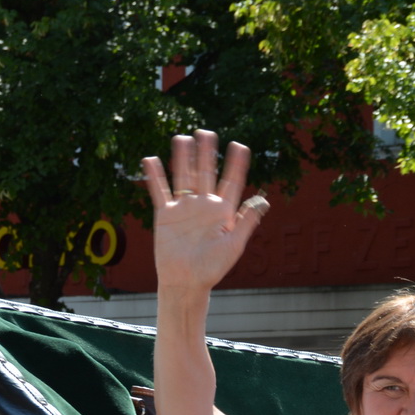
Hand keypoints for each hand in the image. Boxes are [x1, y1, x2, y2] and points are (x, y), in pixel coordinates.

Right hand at [142, 130, 268, 291]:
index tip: (240, 146)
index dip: (236, 164)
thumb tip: (263, 200)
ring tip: (183, 138)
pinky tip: (151, 160)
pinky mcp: (166, 214)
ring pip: (183, 176)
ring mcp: (184, 208)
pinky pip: (160, 191)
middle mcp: (203, 205)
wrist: (187, 282)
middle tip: (207, 132)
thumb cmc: (213, 268)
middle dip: (207, 153)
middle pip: (205, 173)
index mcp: (222, 211)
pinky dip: (155, 177)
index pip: (231, 182)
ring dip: (183, 158)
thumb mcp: (234, 245)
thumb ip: (246, 221)